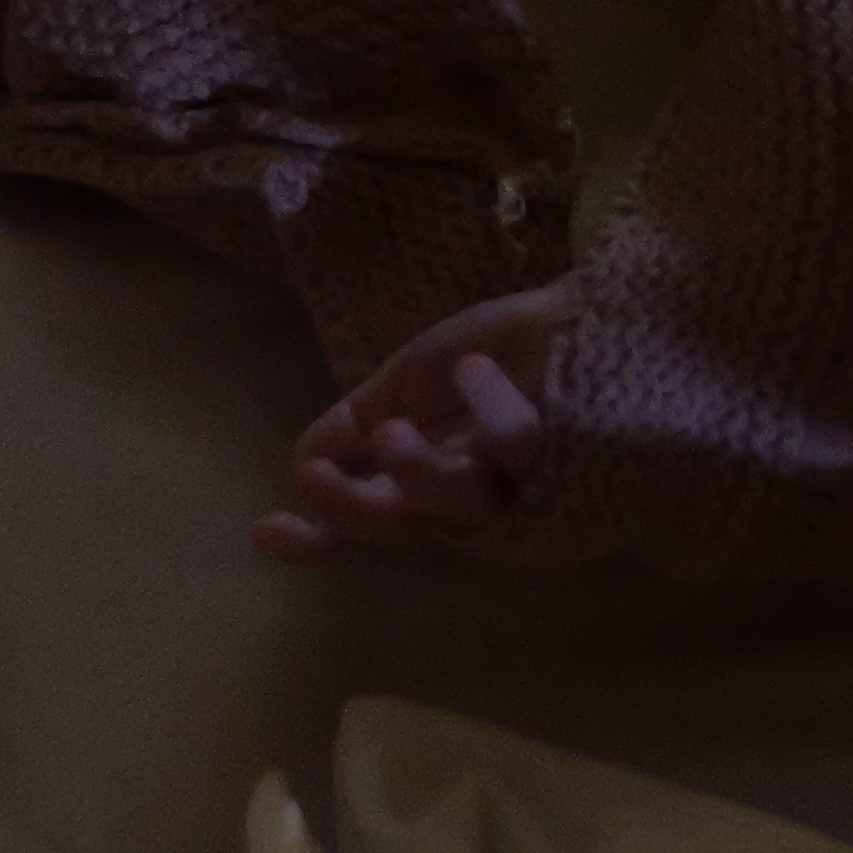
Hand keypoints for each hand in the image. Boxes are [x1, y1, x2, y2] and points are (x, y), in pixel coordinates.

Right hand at [250, 283, 565, 562]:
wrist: (586, 317)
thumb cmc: (500, 354)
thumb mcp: (411, 379)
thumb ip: (357, 421)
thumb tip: (299, 463)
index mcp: (423, 476)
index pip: (365, 520)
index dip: (316, 535)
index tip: (266, 531)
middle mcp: (466, 497)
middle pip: (402, 525)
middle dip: (351, 509)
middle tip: (315, 479)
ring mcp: (515, 488)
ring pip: (456, 503)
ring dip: (414, 474)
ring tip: (392, 435)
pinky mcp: (562, 468)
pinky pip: (510, 445)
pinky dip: (485, 403)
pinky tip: (479, 370)